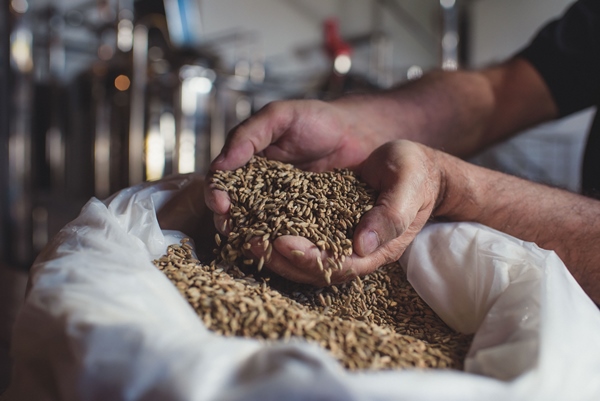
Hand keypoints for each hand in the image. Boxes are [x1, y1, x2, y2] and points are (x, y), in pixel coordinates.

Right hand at [205, 98, 390, 234]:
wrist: (358, 132)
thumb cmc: (317, 119)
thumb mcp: (279, 117)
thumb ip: (248, 135)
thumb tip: (219, 166)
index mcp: (247, 166)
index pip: (222, 184)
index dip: (216, 195)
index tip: (221, 204)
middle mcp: (260, 191)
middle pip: (235, 212)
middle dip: (229, 223)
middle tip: (232, 230)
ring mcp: (283, 209)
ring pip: (261, 229)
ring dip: (254, 239)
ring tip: (255, 244)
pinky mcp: (308, 223)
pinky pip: (293, 236)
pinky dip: (286, 244)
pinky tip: (286, 249)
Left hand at [246, 140, 443, 285]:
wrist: (415, 167)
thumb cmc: (416, 175)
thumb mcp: (409, 187)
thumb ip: (391, 215)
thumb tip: (361, 245)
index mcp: (375, 249)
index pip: (337, 266)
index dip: (309, 258)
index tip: (283, 243)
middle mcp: (352, 250)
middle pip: (310, 267)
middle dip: (279, 257)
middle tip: (250, 241)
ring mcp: (337, 238)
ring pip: (299, 254)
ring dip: (270, 247)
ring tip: (243, 232)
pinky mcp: (325, 222)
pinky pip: (297, 231)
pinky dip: (274, 227)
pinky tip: (253, 217)